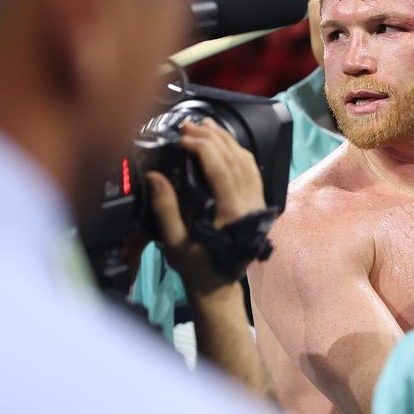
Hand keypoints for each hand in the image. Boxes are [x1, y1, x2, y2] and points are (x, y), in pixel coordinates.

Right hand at [147, 118, 266, 290]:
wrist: (219, 287)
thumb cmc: (196, 267)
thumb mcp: (175, 241)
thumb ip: (165, 207)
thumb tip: (154, 176)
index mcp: (233, 213)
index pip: (221, 168)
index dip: (203, 147)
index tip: (182, 137)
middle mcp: (251, 205)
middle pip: (235, 159)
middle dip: (212, 137)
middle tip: (189, 125)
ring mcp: (258, 203)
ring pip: (247, 161)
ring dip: (226, 140)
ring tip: (205, 126)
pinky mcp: (258, 204)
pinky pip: (253, 170)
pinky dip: (239, 152)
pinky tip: (224, 143)